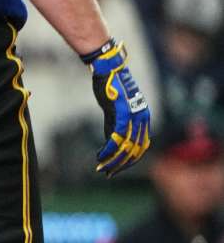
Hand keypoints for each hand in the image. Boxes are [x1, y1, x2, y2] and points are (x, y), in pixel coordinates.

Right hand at [84, 39, 151, 175]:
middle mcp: (141, 119)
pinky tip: (100, 157)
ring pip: (125, 147)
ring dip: (113, 161)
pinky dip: (107, 150)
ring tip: (103, 169)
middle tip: (109, 173)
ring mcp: (132, 117)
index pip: (141, 146)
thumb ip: (116, 124)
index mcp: (143, 118)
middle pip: (134, 150)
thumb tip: (112, 140)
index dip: (129, 160)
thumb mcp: (116, 107)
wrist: (108, 68)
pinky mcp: (121, 114)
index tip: (118, 168)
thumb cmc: (111, 85)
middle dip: (121, 164)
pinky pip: (115, 138)